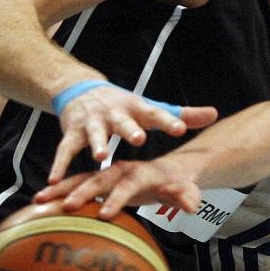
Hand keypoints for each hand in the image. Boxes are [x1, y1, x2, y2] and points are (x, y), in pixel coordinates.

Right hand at [36, 159, 201, 217]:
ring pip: (82, 175)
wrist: (148, 132)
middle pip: (102, 177)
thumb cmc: (168, 171)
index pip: (131, 184)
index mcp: (143, 171)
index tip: (106, 214)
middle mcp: (121, 164)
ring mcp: (105, 164)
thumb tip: (193, 207)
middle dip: (85, 191)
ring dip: (63, 185)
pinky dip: (57, 185)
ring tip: (42, 199)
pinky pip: (73, 177)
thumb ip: (186, 195)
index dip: (118, 198)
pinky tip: (38, 201)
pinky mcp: (93, 167)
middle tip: (70, 205)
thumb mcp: (181, 182)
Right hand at [49, 86, 216, 180]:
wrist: (84, 90)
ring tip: (102, 158)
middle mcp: (116, 113)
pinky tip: (55, 179)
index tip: (180, 128)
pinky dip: (60, 164)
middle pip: (124, 122)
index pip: (157, 113)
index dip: (169, 120)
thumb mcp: (154, 108)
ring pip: (95, 133)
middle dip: (130, 130)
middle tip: (139, 138)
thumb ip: (184, 115)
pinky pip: (66, 149)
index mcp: (138, 108)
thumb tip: (214, 114)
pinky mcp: (73, 132)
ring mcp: (93, 122)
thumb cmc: (127, 107)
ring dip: (97, 144)